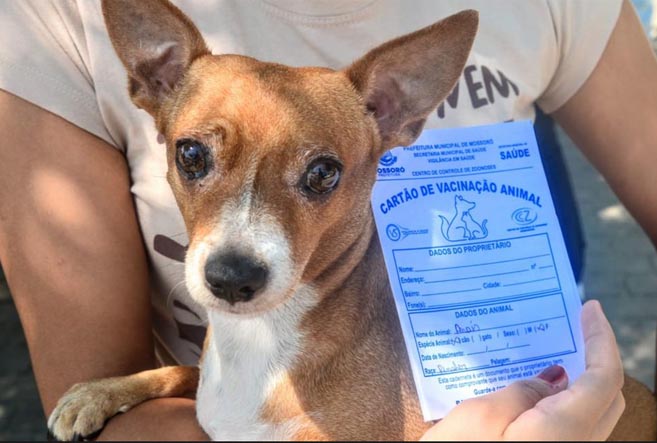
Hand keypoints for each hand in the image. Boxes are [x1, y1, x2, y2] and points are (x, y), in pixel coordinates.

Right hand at [421, 300, 624, 440]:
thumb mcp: (481, 416)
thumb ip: (522, 391)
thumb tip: (551, 379)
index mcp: (564, 429)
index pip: (603, 376)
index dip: (601, 339)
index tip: (590, 309)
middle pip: (606, 396)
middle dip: (595, 356)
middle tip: (572, 328)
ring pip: (589, 412)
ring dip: (579, 379)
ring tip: (551, 353)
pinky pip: (568, 424)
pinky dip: (562, 399)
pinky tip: (533, 388)